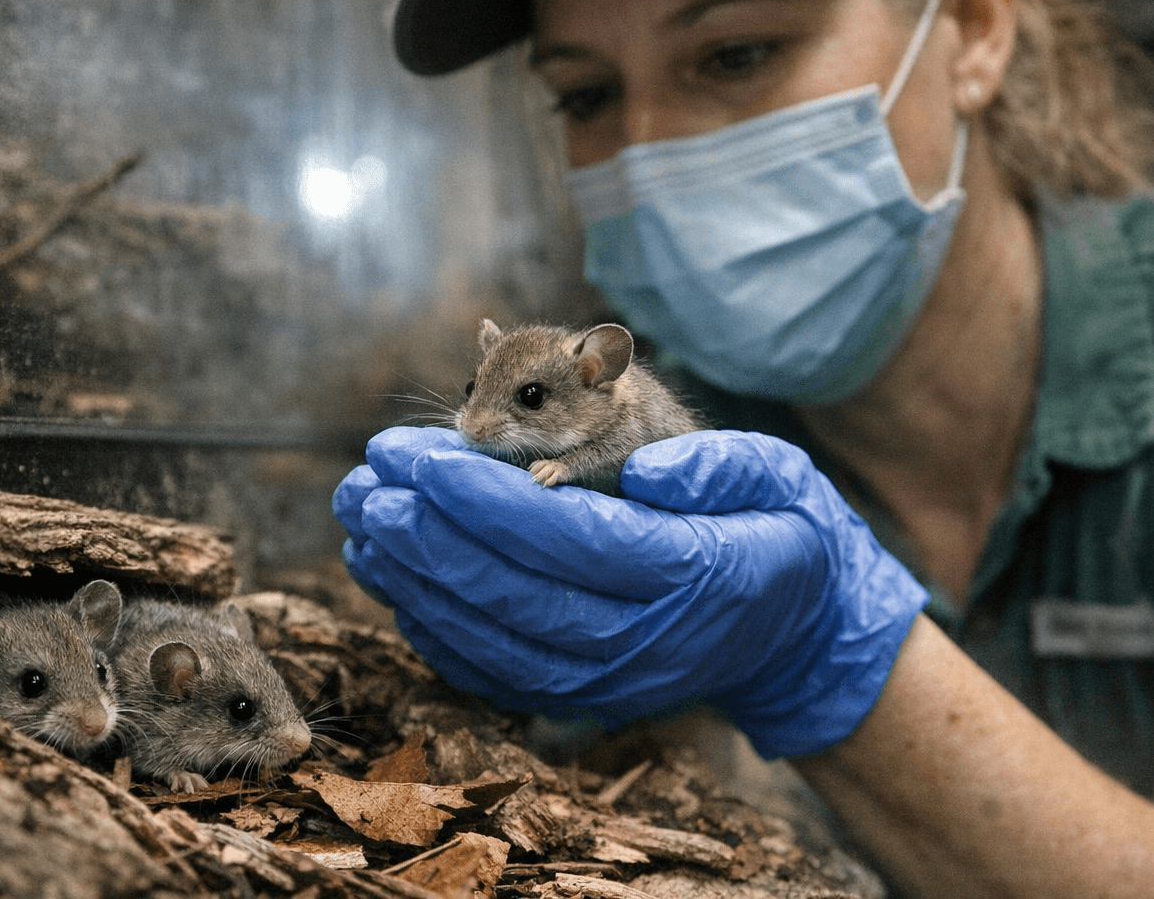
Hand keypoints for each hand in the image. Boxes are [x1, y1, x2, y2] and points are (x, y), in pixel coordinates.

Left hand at [332, 426, 926, 757]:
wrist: (794, 635)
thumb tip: (643, 467)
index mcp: (686, 575)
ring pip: (488, 639)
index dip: (483, 499)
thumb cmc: (778, 532)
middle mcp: (639, 641)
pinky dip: (432, 629)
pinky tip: (389, 577)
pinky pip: (492, 673)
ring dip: (411, 580)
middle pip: (509, 592)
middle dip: (424, 535)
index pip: (565, 537)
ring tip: (359, 519)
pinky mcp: (580, 697)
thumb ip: (717, 466)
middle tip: (364, 481)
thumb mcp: (776, 478)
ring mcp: (606, 681)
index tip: (419, 455)